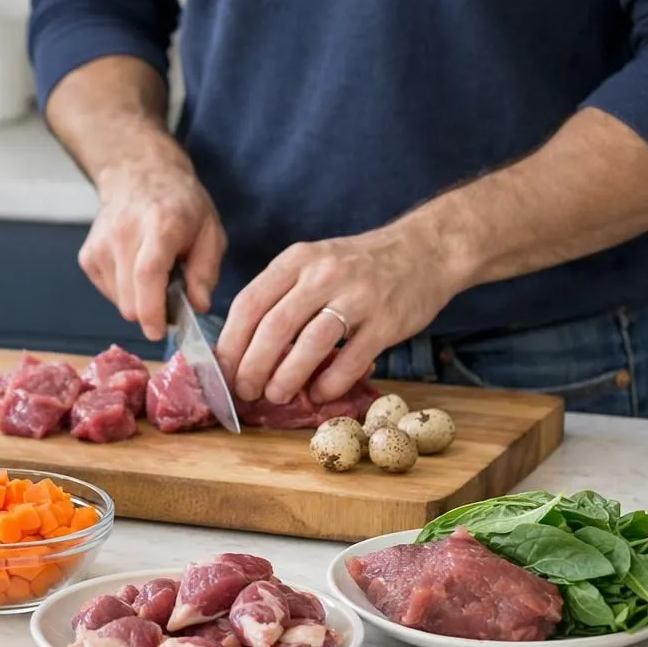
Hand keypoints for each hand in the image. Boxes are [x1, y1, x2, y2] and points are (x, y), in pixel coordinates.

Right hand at [79, 152, 226, 340]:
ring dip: (138, 300)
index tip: (158, 331)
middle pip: (129, 298)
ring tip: (153, 274)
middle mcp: (123, 234)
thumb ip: (206, 270)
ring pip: (119, 301)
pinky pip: (109, 292)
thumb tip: (198, 305)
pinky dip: (125, 291)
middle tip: (171, 296)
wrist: (138, 175)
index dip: (152, 309)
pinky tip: (135, 269)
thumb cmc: (180, 205)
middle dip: (151, 311)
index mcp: (159, 225)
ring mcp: (100, 245)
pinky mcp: (88, 256)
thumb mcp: (210, 230)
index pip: (147, 274)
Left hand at [214, 224, 464, 404]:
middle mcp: (323, 274)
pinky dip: (330, 382)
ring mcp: (358, 296)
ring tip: (276, 396)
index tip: (222, 370)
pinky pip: (351, 359)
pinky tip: (318, 394)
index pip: (249, 303)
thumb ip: (280, 295)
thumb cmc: (357, 266)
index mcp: (296, 260)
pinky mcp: (387, 321)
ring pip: (310, 344)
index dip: (231, 342)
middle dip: (253, 366)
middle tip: (245, 391)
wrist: (424, 250)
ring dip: (286, 377)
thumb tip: (242, 347)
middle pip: (274, 327)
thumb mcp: (312, 263)